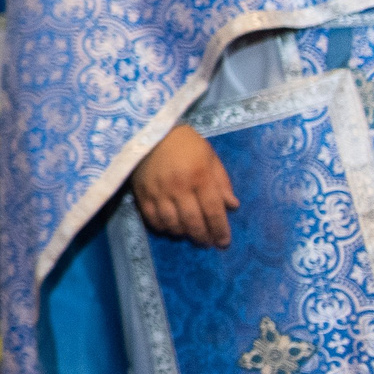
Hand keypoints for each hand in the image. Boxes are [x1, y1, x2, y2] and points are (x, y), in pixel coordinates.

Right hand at [132, 125, 238, 247]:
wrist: (149, 129)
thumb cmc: (186, 143)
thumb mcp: (210, 157)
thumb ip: (222, 182)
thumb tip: (232, 206)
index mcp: (200, 176)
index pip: (214, 210)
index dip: (220, 229)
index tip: (224, 242)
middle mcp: (179, 187)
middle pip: (193, 221)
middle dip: (203, 236)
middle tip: (207, 243)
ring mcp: (158, 191)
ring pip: (172, 223)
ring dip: (183, 233)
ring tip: (189, 234)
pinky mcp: (141, 193)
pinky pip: (152, 218)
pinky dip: (162, 227)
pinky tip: (169, 227)